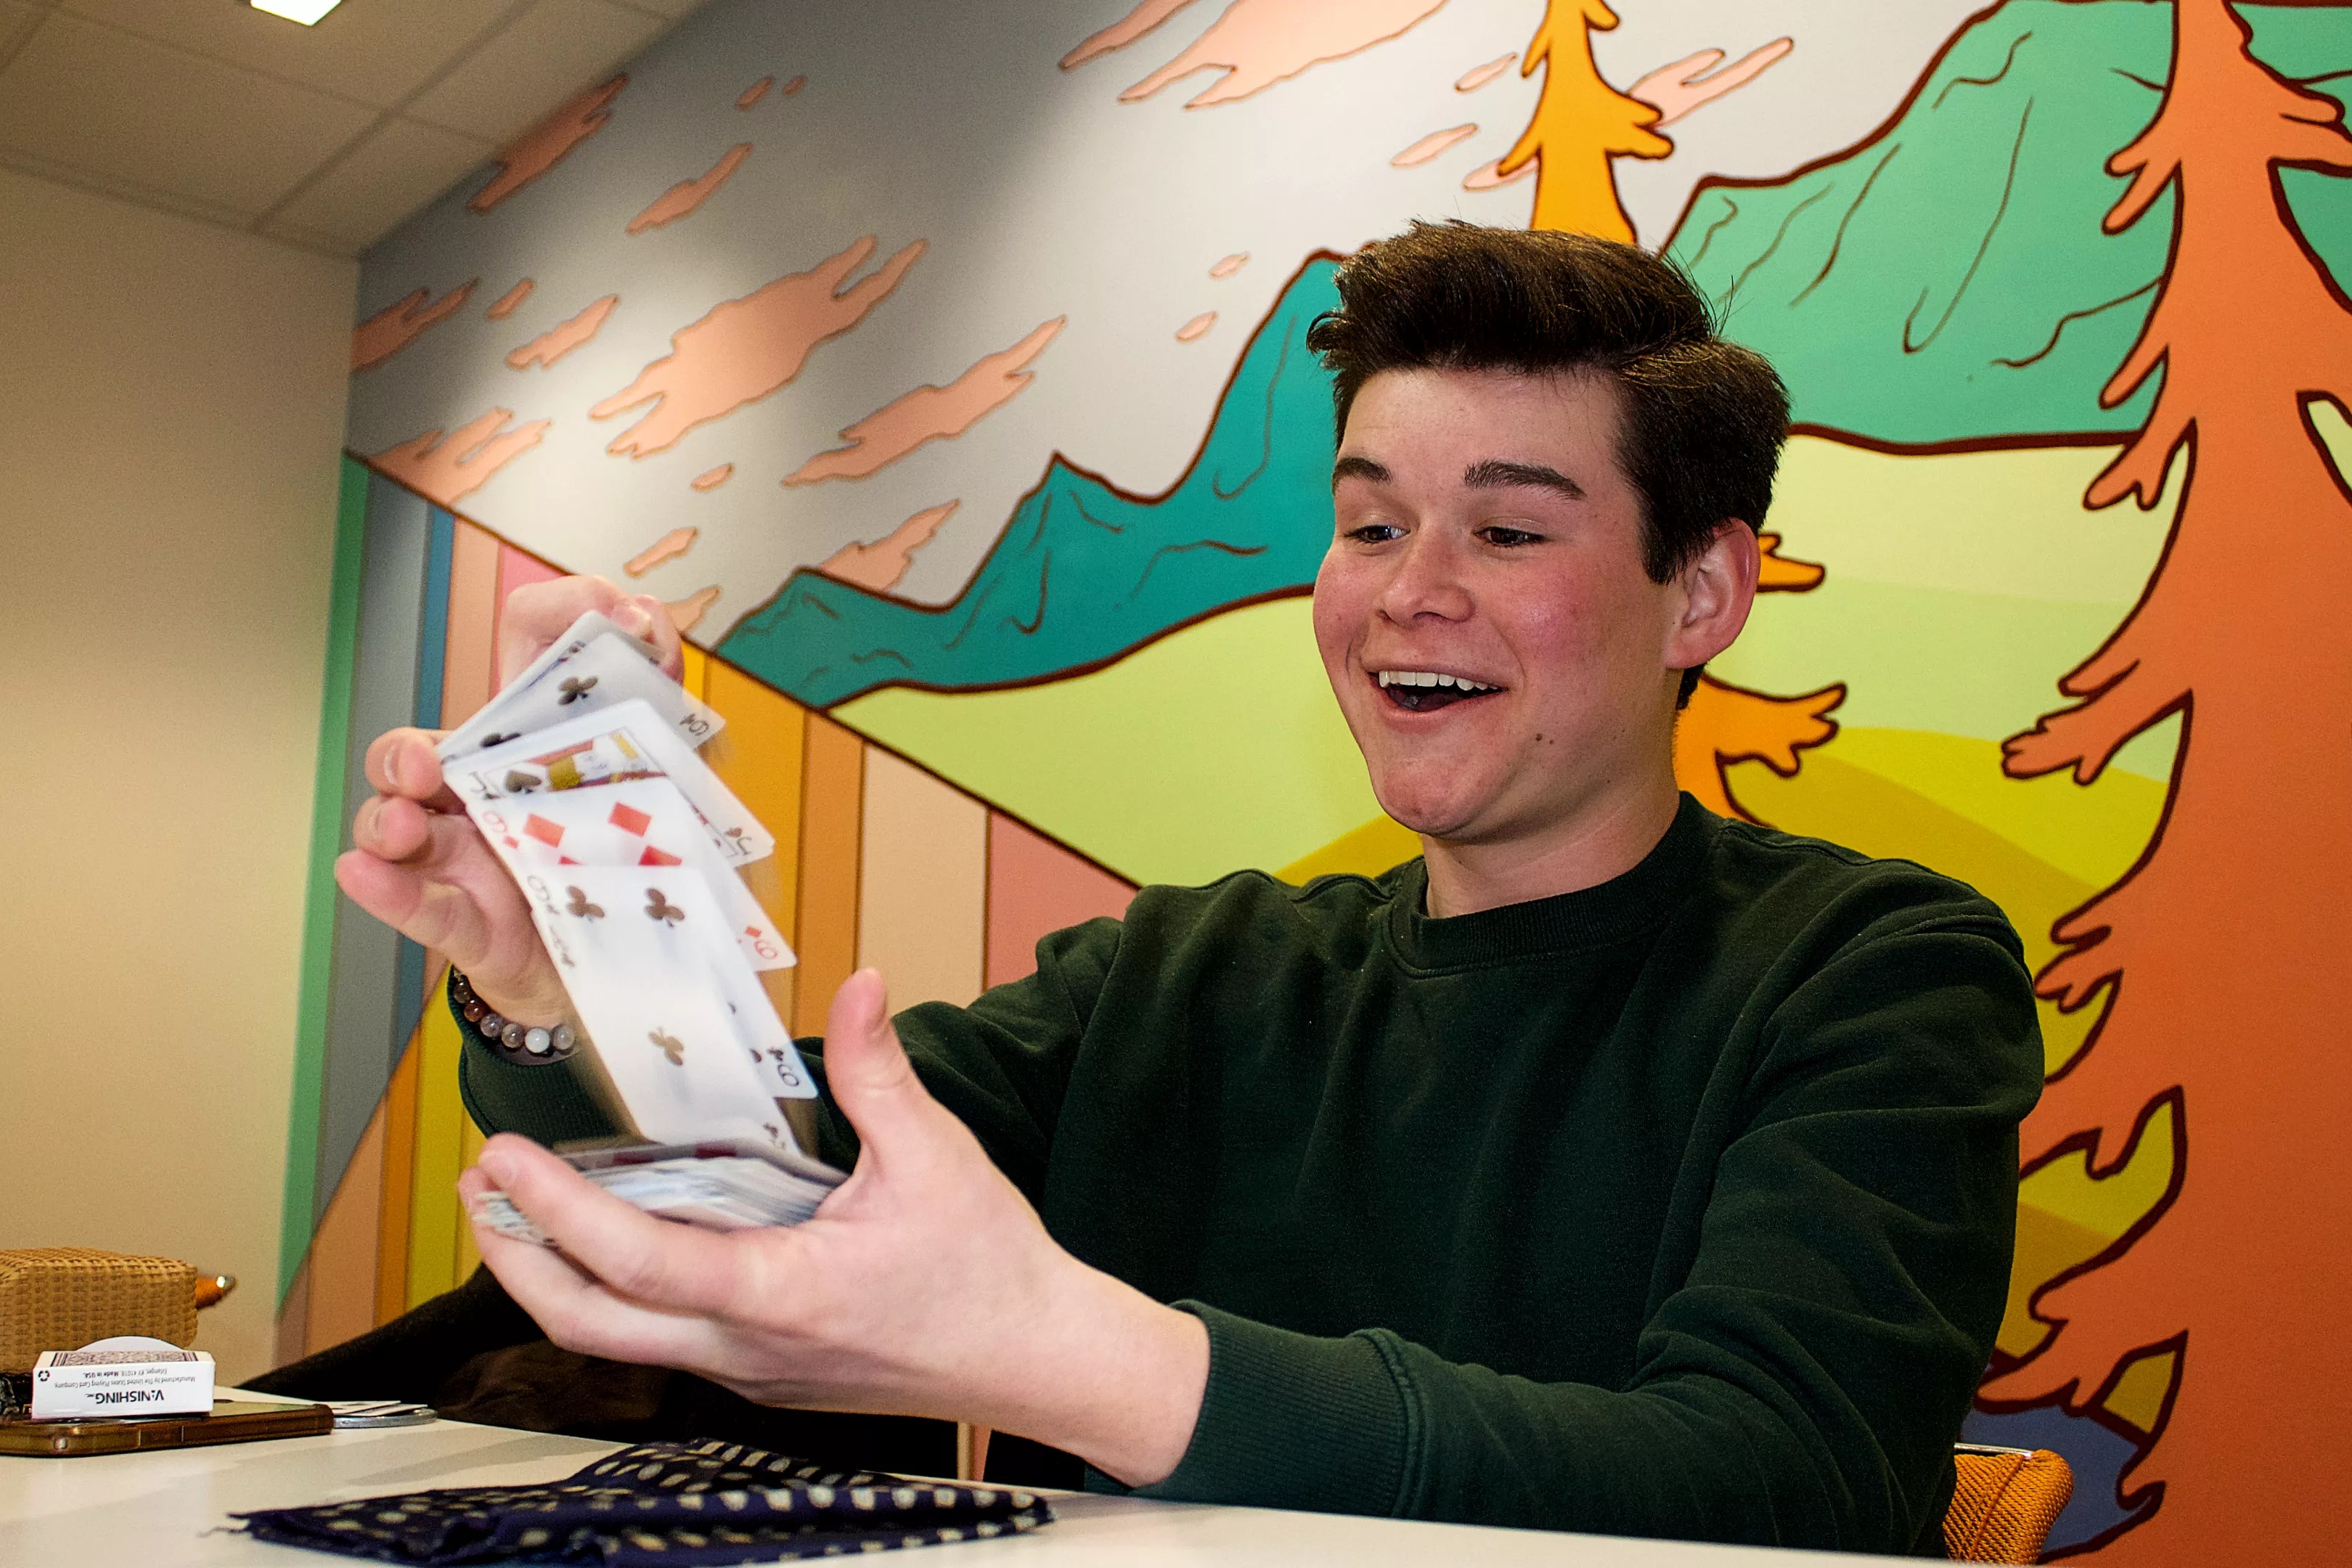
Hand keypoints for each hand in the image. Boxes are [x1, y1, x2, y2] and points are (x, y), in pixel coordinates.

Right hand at [333, 576, 682, 1023]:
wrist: (629, 964)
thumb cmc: (629, 864)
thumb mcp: (668, 783)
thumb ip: (663, 710)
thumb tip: (646, 624)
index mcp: (538, 739)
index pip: (527, 652)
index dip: (561, 615)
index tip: (615, 613)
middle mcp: (482, 789)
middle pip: (420, 749)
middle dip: (411, 750)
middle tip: (429, 762)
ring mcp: (462, 856)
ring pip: (396, 822)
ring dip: (387, 816)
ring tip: (405, 824)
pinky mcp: (465, 923)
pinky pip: (417, 904)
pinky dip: (386, 890)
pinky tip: (364, 872)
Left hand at [460, 970, 1210, 1485]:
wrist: (1037, 1359)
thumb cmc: (991, 1270)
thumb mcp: (936, 1158)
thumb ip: (879, 1074)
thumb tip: (861, 985)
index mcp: (777, 1293)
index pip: (632, 1261)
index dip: (555, 1210)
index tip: (504, 1159)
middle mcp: (744, 1348)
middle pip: (586, 1325)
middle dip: (514, 1257)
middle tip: (482, 1188)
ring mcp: (749, 1370)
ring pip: (616, 1340)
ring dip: (557, 1276)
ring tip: (525, 1208)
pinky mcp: (763, 1373)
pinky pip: (664, 1339)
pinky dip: (617, 1289)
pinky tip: (623, 1236)